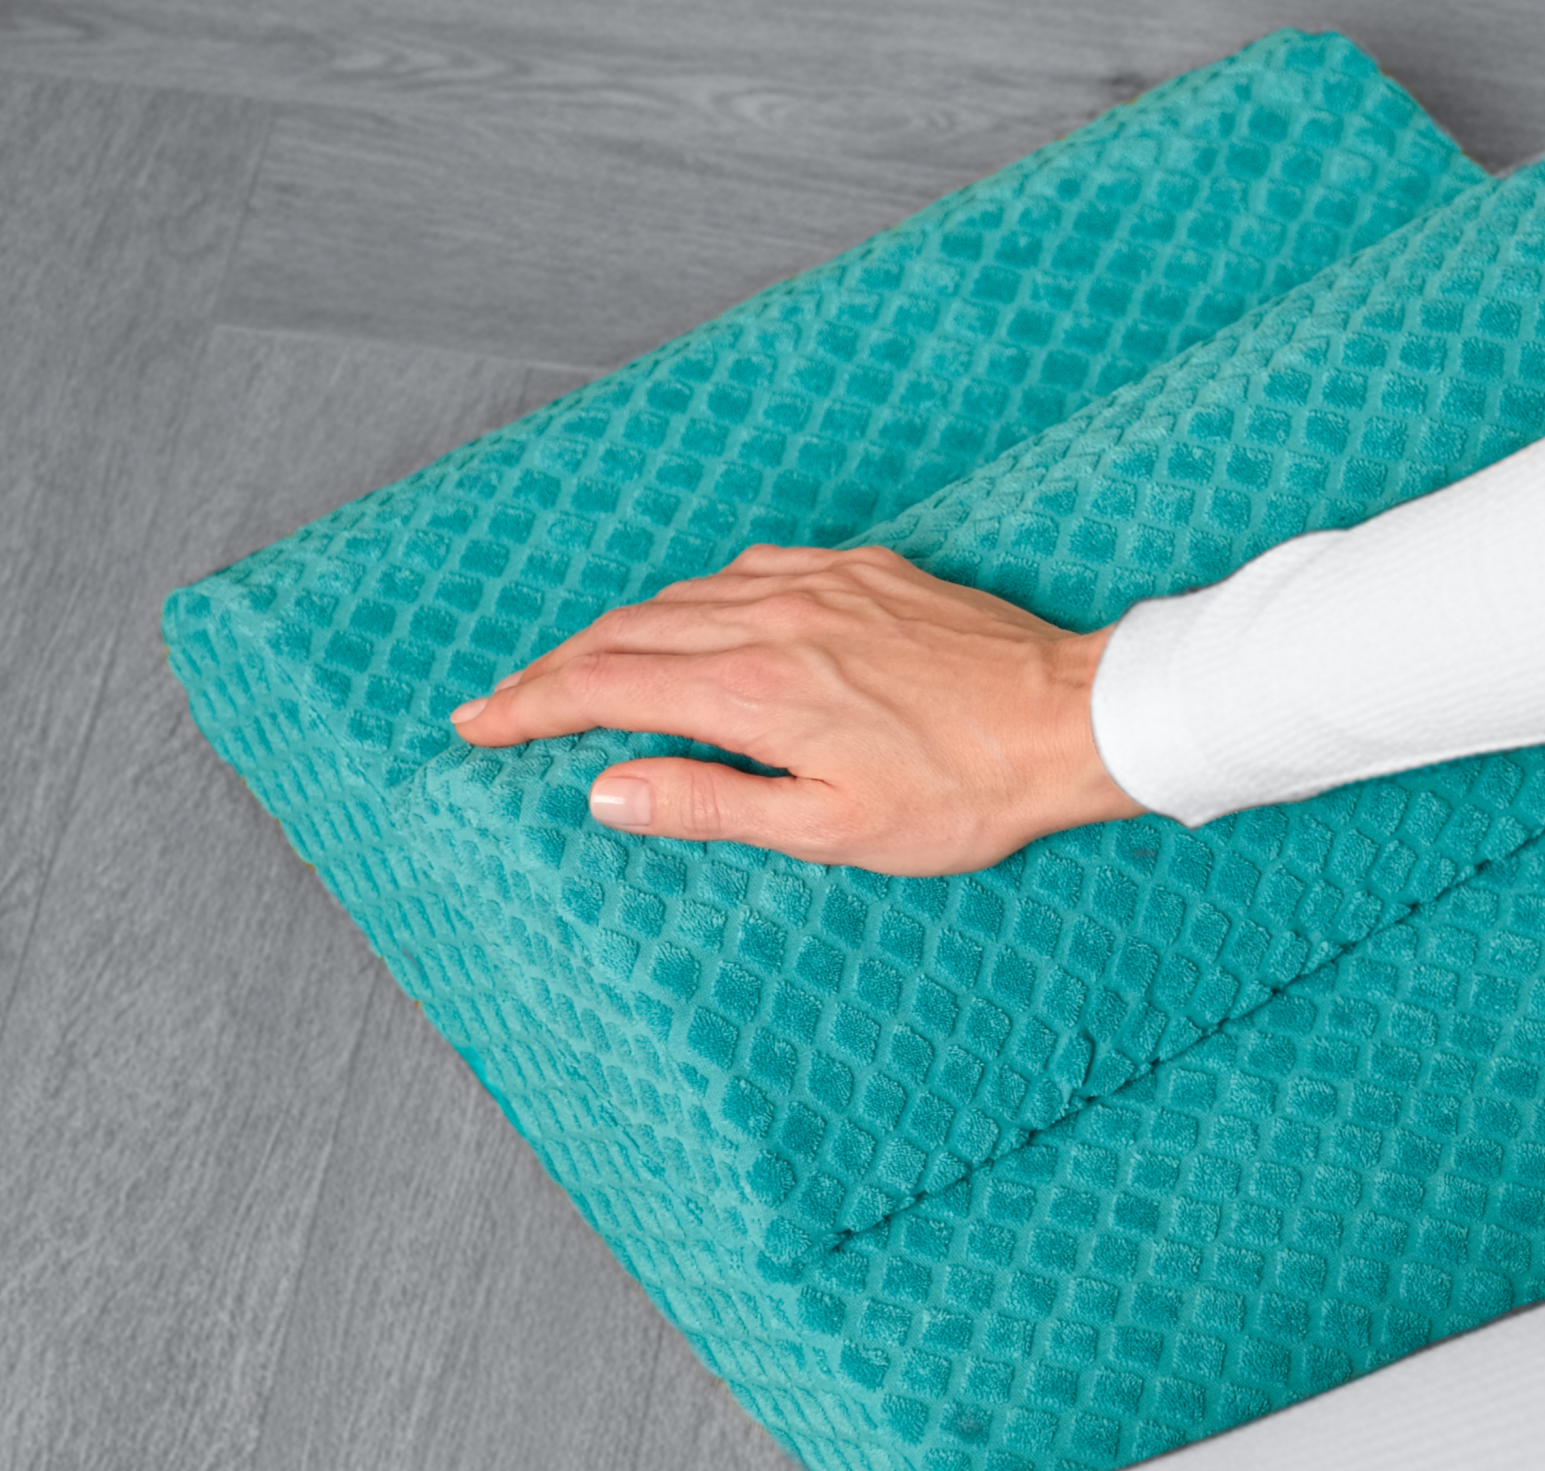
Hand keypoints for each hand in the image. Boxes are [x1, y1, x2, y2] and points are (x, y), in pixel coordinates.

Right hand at [447, 543, 1145, 874]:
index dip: (530, 706)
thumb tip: (607, 790)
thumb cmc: (964, 791)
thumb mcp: (832, 828)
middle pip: (628, 633)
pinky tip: (695, 617)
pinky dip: (699, 598)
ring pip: (684, 596)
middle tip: (503, 699)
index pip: (606, 689)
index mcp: (754, 691)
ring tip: (579, 664)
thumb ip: (713, 803)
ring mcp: (820, 584)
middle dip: (554, 668)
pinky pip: (751, 570)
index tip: (475, 724)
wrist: (1070, 717)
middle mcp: (773, 620)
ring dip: (619, 630)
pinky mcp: (863, 569)